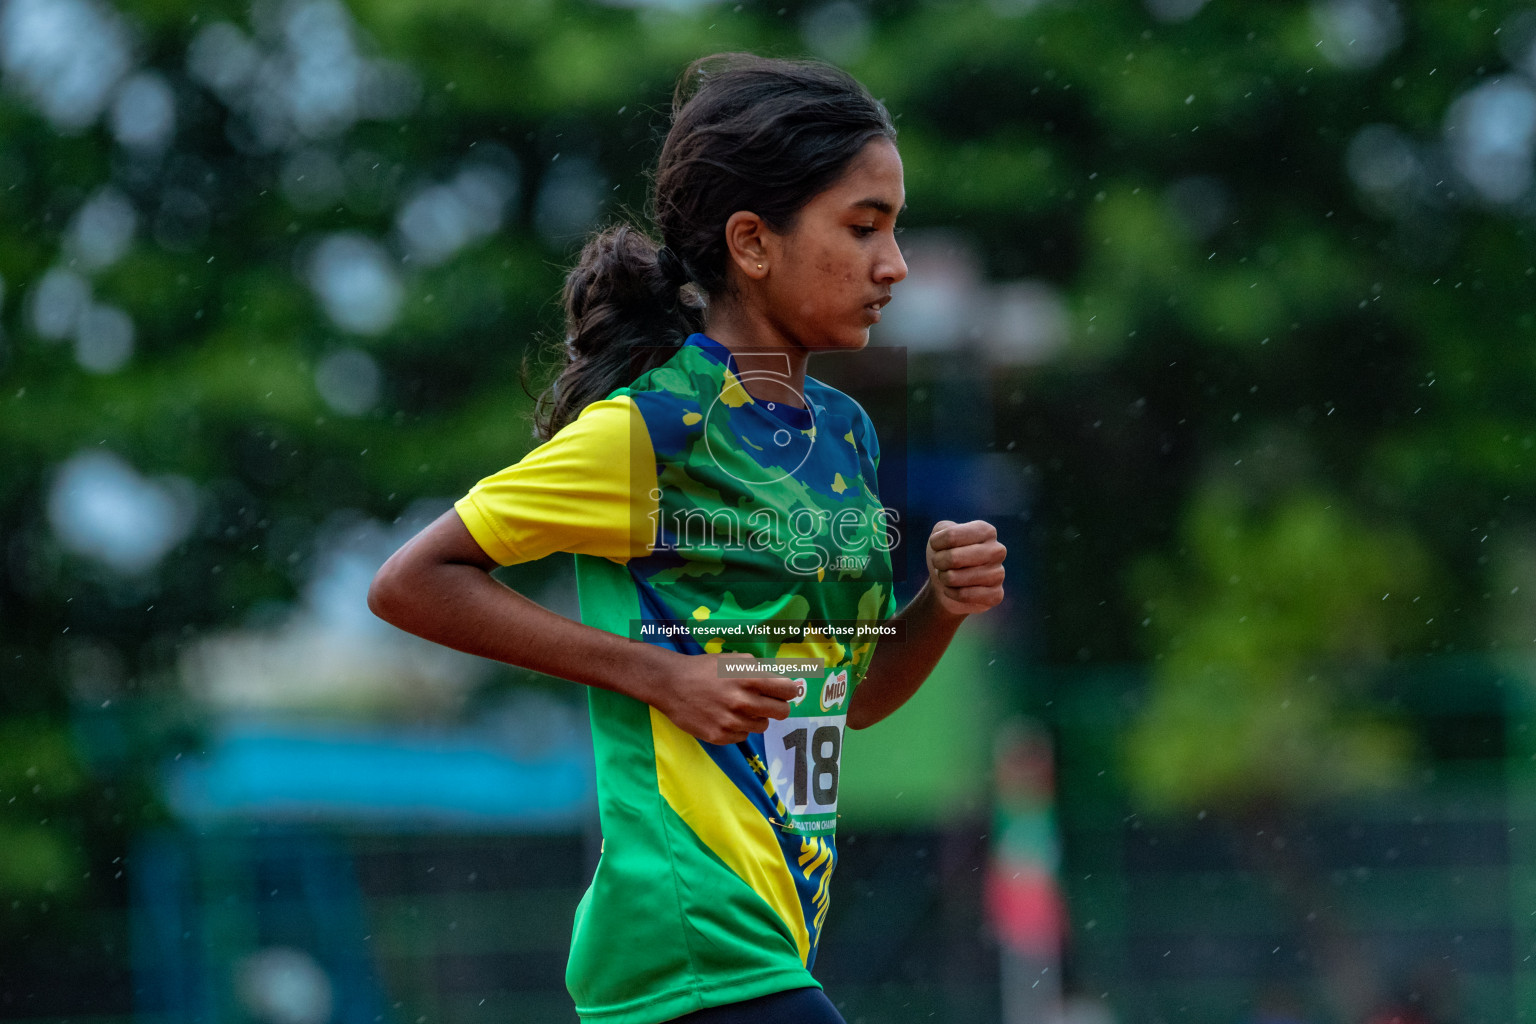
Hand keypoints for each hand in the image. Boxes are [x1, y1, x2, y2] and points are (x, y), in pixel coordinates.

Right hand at [649, 652, 799, 745]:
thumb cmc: (704, 669)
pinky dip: (738, 728)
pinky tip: (724, 716)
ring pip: (762, 726)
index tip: (786, 692)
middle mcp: (742, 702)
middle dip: (778, 707)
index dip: (789, 691)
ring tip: (738, 708)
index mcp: (749, 678)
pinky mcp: (719, 736)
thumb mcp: (733, 660)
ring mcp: (731, 721)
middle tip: (768, 703)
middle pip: (781, 712)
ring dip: (756, 718)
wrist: (671, 684)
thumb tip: (781, 682)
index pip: (787, 690)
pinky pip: (742, 736)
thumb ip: (759, 670)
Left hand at [925, 519, 1005, 616]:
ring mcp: (999, 573)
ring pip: (954, 578)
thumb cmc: (945, 554)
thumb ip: (943, 529)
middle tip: (940, 564)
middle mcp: (997, 550)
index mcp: (986, 531)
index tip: (937, 547)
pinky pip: (964, 595)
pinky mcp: (996, 594)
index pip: (951, 535)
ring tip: (947, 576)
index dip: (936, 543)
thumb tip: (952, 544)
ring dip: (943, 578)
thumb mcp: (940, 535)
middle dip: (938, 562)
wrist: (948, 583)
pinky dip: (951, 593)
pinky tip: (953, 590)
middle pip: (953, 558)